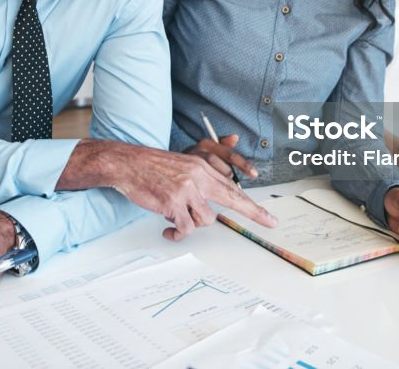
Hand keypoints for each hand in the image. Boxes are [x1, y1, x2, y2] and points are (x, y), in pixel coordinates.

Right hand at [85, 142, 276, 240]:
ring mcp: (186, 190)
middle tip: (270, 223)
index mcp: (202, 168)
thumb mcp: (182, 166)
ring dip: (192, 224)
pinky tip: (168, 230)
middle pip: (232, 200)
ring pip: (205, 220)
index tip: (268, 216)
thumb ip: (201, 179)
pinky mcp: (173, 203)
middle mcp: (198, 177)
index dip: (252, 204)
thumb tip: (216, 199)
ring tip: (177, 218)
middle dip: (253, 213)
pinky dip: (177, 233)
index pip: (232, 188)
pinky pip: (185, 228)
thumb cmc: (153, 168)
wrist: (129, 164)